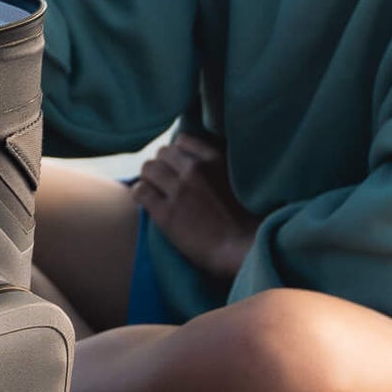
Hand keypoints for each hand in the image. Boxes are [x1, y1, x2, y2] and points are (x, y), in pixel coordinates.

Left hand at [132, 132, 259, 283]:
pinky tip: (148, 202)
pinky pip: (141, 191)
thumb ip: (220, 167)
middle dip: (162, 164)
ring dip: (149, 178)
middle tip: (165, 180)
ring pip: (148, 169)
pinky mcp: (166, 213)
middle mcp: (195, 171)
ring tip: (155, 189)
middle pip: (162, 153)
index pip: (183, 141)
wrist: (248, 250)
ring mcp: (179, 191)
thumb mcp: (241, 180)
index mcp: (216, 160)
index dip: (178, 153)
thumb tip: (199, 161)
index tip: (179, 165)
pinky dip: (141, 194)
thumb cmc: (250, 220)